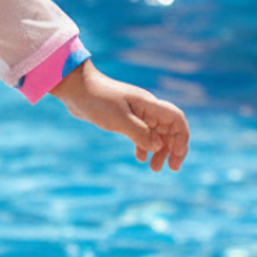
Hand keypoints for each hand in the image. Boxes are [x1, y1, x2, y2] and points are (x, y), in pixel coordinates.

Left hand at [51, 61, 189, 171]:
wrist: (75, 88)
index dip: (182, 138)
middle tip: (172, 168)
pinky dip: (143, 147)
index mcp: (149, 105)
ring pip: (155, 133)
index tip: (178, 155)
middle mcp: (146, 109)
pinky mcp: (124, 118)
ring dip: (159, 150)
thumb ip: (139, 133)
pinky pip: (140, 134)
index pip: (176, 120)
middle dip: (173, 148)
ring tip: (154, 168)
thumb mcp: (119, 119)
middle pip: (169, 129)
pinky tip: (140, 158)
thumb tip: (158, 147)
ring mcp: (136, 113)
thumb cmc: (97, 100)